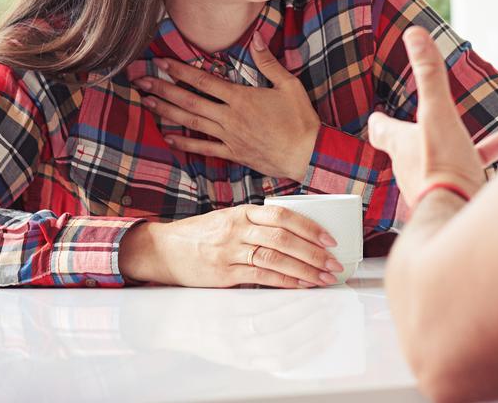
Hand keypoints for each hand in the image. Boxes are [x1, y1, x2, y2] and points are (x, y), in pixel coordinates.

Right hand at [118, 203, 342, 287]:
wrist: (163, 250)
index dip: (310, 227)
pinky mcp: (224, 273)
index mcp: (242, 212)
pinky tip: (300, 286)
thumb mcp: (229, 220)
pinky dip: (284, 281)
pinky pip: (260, 276)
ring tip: (324, 278)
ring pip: (275, 258)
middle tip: (334, 263)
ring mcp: (230, 251)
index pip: (283, 215)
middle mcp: (238, 228)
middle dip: (313, 252)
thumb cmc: (201, 235)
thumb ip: (257, 225)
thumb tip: (296, 236)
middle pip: (283, 238)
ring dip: (304, 269)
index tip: (330, 240)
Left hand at [137, 40, 320, 181]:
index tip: (161, 62)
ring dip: (168, 112)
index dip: (180, 70)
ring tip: (148, 103)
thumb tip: (255, 37)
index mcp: (241, 98)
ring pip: (191, 122)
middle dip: (163, 89)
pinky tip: (169, 137)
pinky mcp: (232, 153)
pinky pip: (203, 148)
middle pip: (190, 100)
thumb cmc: (300, 119)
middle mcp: (229, 117)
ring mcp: (229, 136)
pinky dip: (185, 143)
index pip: (203, 81)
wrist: (306, 154)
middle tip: (141, 81)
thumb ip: (268, 62)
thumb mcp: (289, 85)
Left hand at [366, 27, 497, 222]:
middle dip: (431, 133)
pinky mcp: (457, 205)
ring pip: (449, 164)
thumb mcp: (437, 112)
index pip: (381, 130)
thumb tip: (414, 34)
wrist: (459, 219)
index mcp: (402, 146)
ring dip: (468, 150)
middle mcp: (412, 171)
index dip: (380, 121)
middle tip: (437, 125)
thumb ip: (429, 74)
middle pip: (416, 148)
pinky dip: (486, 171)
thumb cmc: (442, 167)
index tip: (378, 117)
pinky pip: (470, 182)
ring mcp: (434, 191)